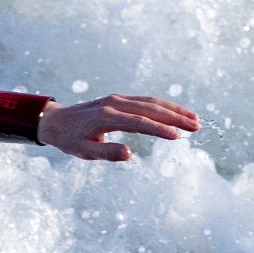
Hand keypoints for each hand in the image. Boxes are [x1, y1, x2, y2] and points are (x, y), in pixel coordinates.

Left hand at [37, 94, 199, 161]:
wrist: (56, 121)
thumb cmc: (70, 139)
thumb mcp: (83, 151)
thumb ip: (105, 152)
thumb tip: (129, 154)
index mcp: (105, 117)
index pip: (138, 122)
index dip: (158, 129)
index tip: (177, 137)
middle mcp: (114, 103)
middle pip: (150, 108)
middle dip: (175, 117)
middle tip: (197, 127)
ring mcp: (118, 99)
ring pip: (151, 101)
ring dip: (174, 110)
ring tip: (195, 120)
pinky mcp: (120, 99)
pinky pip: (147, 100)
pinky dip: (165, 106)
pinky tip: (179, 114)